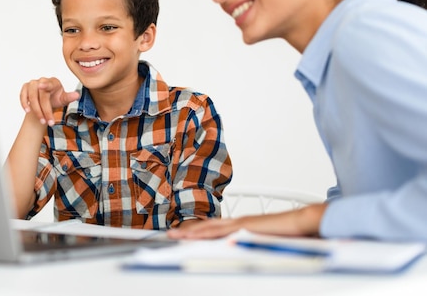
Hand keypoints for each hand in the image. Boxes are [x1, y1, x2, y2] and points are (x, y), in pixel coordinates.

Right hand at [20, 77, 79, 125]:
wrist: (46, 101)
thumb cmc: (56, 98)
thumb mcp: (63, 99)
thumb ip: (69, 97)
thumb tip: (77, 95)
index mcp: (53, 82)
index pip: (49, 84)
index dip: (45, 85)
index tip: (41, 86)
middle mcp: (42, 80)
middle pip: (42, 97)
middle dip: (45, 111)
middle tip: (50, 122)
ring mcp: (33, 83)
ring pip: (32, 98)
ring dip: (36, 111)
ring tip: (42, 120)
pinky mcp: (25, 87)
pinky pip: (22, 96)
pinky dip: (24, 104)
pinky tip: (28, 111)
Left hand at [167, 203, 327, 238]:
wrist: (305, 222)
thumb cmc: (292, 234)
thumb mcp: (268, 244)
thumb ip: (256, 248)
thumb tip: (250, 255)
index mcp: (244, 228)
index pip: (216, 230)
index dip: (200, 232)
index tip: (186, 236)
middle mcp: (239, 224)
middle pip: (208, 227)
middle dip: (189, 231)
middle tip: (171, 235)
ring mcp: (241, 224)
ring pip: (209, 227)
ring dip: (191, 231)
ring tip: (175, 235)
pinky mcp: (244, 227)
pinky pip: (219, 230)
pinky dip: (204, 233)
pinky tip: (193, 236)